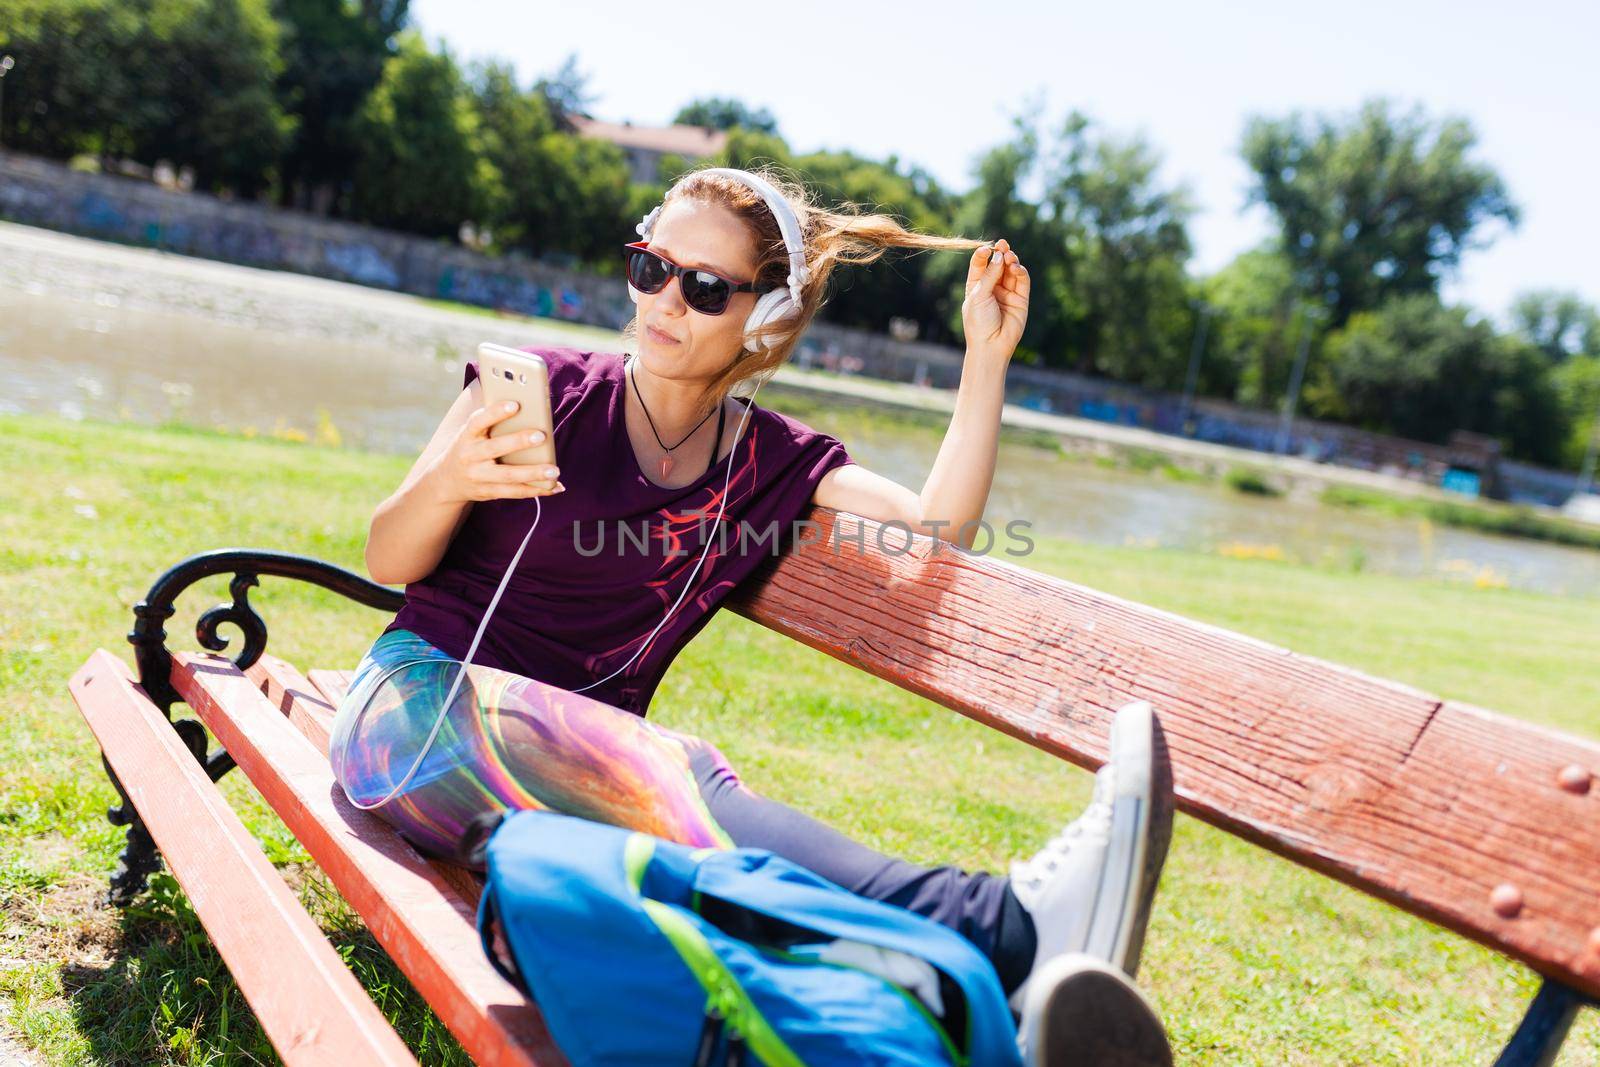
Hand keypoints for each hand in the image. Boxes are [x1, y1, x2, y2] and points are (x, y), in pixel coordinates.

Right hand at [430, 400, 564, 502]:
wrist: (447, 480)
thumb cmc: (469, 448)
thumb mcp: (472, 434)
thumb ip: (491, 422)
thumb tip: (525, 408)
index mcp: (467, 436)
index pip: (479, 421)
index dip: (496, 412)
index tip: (515, 404)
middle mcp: (471, 456)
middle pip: (496, 448)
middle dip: (519, 441)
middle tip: (541, 435)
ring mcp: (479, 476)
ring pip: (508, 475)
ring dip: (533, 473)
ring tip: (554, 470)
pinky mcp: (488, 492)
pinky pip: (514, 492)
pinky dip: (536, 490)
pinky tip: (554, 486)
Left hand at [961, 238, 1029, 361]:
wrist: (991, 345)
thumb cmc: (979, 322)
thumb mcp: (979, 296)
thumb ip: (990, 275)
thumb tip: (999, 255)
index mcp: (976, 286)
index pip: (980, 264)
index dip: (984, 254)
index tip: (986, 249)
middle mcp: (992, 288)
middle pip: (997, 264)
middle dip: (1000, 253)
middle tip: (1003, 244)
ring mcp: (1007, 293)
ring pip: (1011, 270)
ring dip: (1011, 260)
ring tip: (1009, 257)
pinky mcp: (1021, 299)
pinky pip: (1022, 280)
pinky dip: (1021, 271)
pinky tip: (1016, 268)